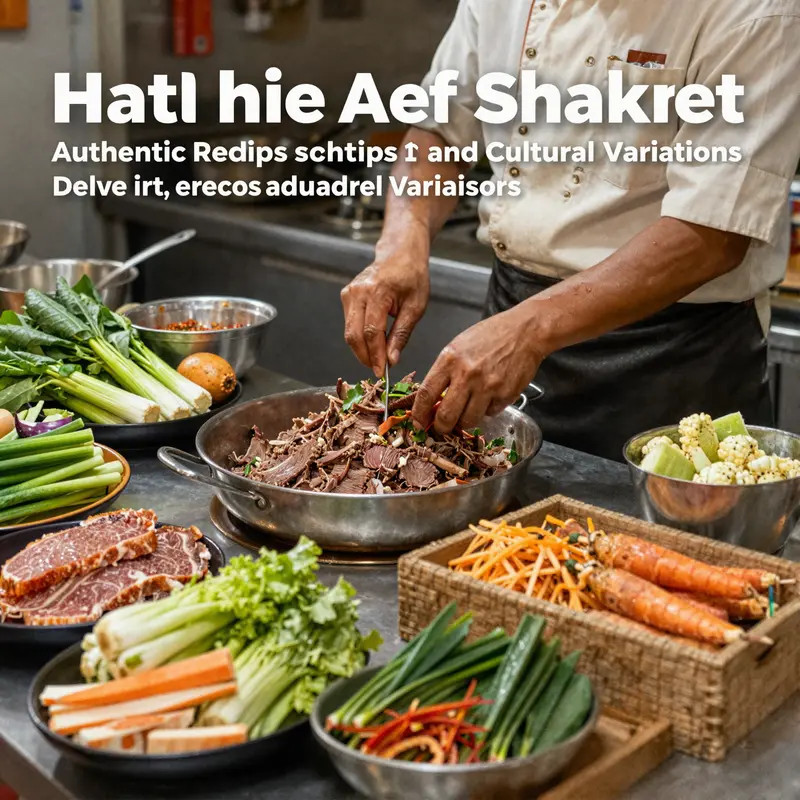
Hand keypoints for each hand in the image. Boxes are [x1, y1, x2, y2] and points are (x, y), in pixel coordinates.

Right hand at [341, 249, 429, 376]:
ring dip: (362, 349)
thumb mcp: (416, 307)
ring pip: (349, 332)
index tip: (382, 371)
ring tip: (378, 358)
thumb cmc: (412, 277)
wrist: (400, 254)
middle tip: (378, 370)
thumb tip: (392, 360)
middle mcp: (358, 292)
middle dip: (365, 356)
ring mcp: (349, 293)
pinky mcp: (346, 296)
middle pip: (354, 334)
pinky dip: (360, 338)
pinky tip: (373, 343)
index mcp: (377, 292)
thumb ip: (402, 334)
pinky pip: (349, 324)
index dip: (375, 355)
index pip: (371, 331)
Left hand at [412, 307, 544, 433]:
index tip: (417, 422)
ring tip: (467, 410)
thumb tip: (432, 400)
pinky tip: (488, 397)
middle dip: (440, 427)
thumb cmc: (490, 336)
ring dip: (464, 421)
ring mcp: (488, 387)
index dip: (419, 414)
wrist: (525, 331)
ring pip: (468, 421)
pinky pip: (489, 414)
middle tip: (441, 427)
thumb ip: (444, 372)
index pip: (426, 394)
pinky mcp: (505, 395)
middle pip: (446, 416)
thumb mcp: (458, 347)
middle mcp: (467, 375)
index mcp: (450, 360)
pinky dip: (486, 410)